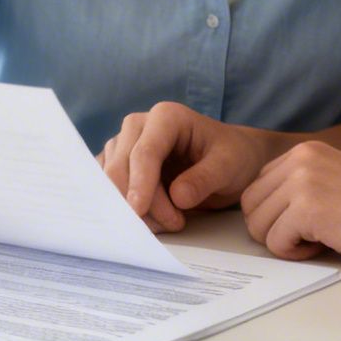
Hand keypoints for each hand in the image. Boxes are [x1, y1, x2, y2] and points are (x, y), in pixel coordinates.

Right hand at [98, 102, 275, 233]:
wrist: (230, 159)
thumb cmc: (231, 156)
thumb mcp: (229, 166)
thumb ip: (205, 179)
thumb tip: (177, 197)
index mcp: (166, 117)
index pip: (145, 151)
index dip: (140, 183)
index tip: (139, 211)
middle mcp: (139, 125)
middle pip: (122, 167)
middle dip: (142, 202)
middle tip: (175, 224)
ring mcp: (124, 144)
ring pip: (113, 180)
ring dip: (135, 208)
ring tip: (171, 222)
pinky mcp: (119, 164)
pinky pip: (109, 188)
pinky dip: (124, 208)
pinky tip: (151, 221)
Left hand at [240, 141, 340, 269]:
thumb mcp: (335, 182)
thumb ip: (301, 187)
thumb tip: (263, 212)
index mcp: (305, 151)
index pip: (258, 187)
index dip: (277, 215)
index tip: (311, 223)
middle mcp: (300, 159)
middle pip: (250, 206)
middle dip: (274, 229)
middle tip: (312, 237)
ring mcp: (302, 182)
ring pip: (257, 225)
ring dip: (285, 242)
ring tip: (323, 239)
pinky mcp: (307, 208)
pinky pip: (275, 243)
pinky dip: (296, 254)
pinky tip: (327, 245)